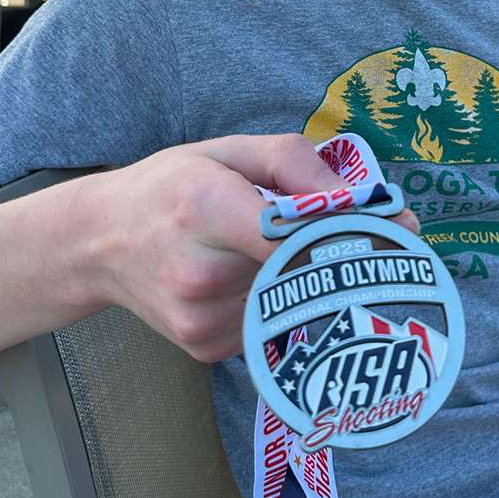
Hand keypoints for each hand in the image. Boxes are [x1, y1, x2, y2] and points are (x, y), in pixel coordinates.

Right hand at [79, 134, 420, 362]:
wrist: (96, 243)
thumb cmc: (170, 186)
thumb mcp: (229, 150)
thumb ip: (296, 164)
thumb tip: (360, 197)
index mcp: (205, 208)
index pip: (294, 232)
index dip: (354, 231)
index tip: (403, 227)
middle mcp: (199, 270)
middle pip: (304, 268)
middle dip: (347, 254)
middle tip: (389, 242)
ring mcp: (200, 317)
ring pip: (293, 297)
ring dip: (307, 276)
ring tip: (285, 251)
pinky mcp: (204, 347)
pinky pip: (272, 322)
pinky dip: (278, 299)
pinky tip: (252, 278)